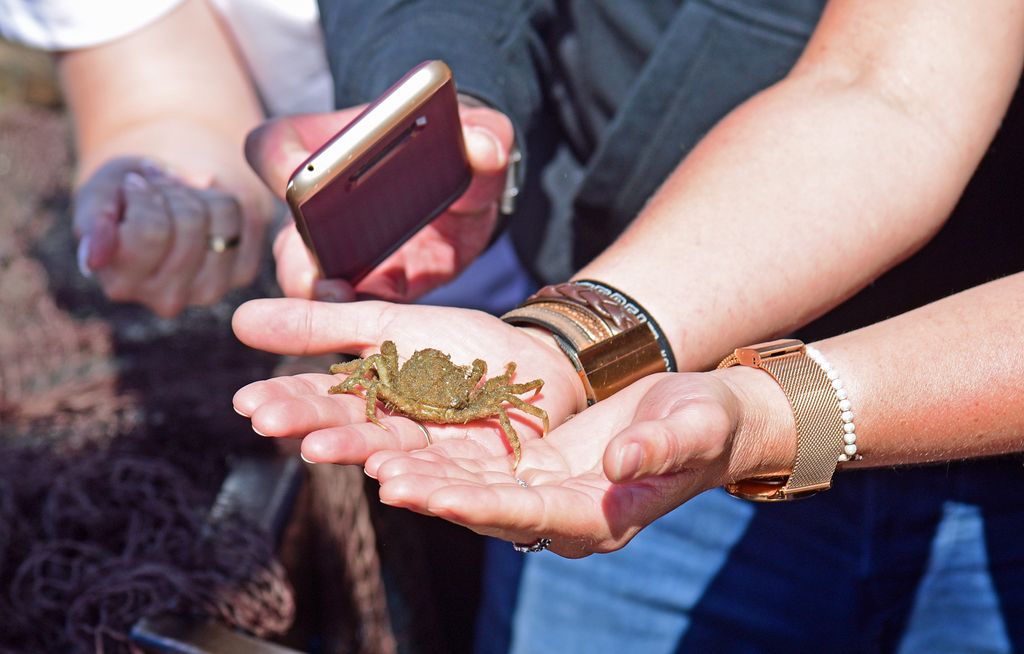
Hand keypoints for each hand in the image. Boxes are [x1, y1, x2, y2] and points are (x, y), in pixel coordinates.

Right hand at [74, 157, 269, 316]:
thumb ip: (92, 224)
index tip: (134, 185)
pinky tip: (206, 211)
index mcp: (121, 284)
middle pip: (189, 223)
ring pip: (221, 220)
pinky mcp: (241, 274)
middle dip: (173, 192)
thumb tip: (95, 258)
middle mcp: (165, 299)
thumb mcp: (98, 196)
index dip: (144, 195)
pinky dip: (224, 201)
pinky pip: (246, 218)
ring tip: (180, 199)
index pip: (149, 232)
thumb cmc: (122, 195)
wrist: (165, 196)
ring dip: (200, 195)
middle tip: (160, 189)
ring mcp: (208, 290)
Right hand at [231, 298, 585, 464]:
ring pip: (393, 452)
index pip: (324, 397)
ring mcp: (437, 451)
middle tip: (267, 421)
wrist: (535, 361)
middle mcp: (398, 428)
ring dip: (355, 451)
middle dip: (309, 424)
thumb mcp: (388, 324)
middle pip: (351, 426)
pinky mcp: (478, 467)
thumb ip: (323, 327)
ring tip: (319, 448)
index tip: (246, 402)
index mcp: (374, 396)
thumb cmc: (460, 345)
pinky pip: (449, 471)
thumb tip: (240, 319)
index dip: (287, 399)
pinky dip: (419, 473)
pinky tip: (388, 471)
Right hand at [244, 104, 514, 302]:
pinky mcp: (374, 286)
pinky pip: (358, 307)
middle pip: (288, 228)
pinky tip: (387, 319)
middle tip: (318, 266)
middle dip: (298, 250)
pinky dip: (367, 314)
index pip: (277, 147)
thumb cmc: (459, 148)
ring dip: (322, 291)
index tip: (300, 176)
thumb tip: (482, 149)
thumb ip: (485, 136)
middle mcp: (319, 204)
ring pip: (310, 277)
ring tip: (343, 299)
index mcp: (328, 147)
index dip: (279, 161)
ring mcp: (339, 251)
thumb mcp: (480, 135)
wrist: (472, 190)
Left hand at [367, 369, 791, 557]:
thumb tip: (621, 465)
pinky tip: (399, 439)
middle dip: (434, 494)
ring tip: (371, 460)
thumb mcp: (695, 426)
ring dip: (425, 476)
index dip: (478, 506)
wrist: (705, 417)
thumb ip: (662, 447)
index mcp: (603, 516)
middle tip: (380, 478)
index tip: (430, 496)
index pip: (532, 516)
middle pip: (488, 509)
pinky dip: (440, 454)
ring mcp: (546, 492)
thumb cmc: (708, 421)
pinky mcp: (534, 467)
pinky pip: (479, 464)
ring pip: (474, 487)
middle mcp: (565, 513)